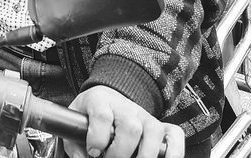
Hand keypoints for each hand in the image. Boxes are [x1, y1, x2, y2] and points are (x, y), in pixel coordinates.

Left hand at [65, 86, 183, 157]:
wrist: (106, 98)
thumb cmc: (89, 115)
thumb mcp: (75, 123)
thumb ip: (74, 143)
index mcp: (100, 100)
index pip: (103, 116)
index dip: (98, 138)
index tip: (93, 151)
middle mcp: (126, 106)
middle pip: (130, 127)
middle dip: (120, 152)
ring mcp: (145, 115)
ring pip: (153, 133)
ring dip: (144, 156)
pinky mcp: (161, 126)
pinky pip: (175, 136)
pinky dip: (174, 153)